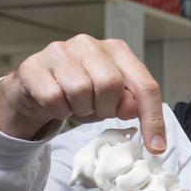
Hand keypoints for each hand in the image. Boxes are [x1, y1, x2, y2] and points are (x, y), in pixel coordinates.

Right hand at [0, 35, 165, 152]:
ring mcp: (59, 51)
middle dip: (105, 108)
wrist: (35, 91)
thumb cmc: (80, 94)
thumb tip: (132, 108)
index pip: (144, 85)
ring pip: (80, 90)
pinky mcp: (34, 65)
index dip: (153, 118)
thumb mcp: (111, 102)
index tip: (156, 147)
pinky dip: (58, 111)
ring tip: (75, 105)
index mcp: (118, 51)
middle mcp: (89, 44)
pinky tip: (57, 105)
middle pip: (110, 84)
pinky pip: (53, 97)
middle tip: (95, 110)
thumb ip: (128, 104)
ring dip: (80, 109)